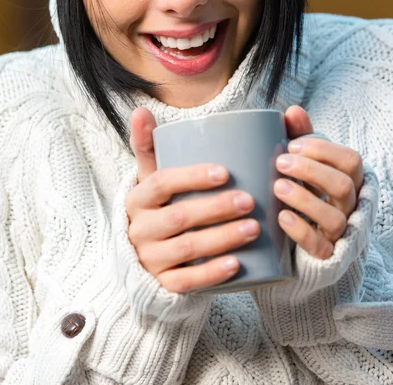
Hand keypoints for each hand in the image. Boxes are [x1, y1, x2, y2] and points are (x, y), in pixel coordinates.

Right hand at [125, 107, 260, 292]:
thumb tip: (142, 108)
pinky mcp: (162, 284)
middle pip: (178, 216)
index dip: (192, 176)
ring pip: (186, 248)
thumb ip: (149, 146)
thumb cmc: (157, 207)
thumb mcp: (150, 179)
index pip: (162, 183)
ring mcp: (150, 259)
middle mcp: (140, 228)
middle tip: (250, 201)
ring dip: (222, 238)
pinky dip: (212, 273)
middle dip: (216, 208)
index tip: (226, 172)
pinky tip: (237, 264)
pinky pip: (186, 281)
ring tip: (254, 228)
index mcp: (138, 197)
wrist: (143, 258)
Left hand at [274, 105, 363, 259]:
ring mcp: (340, 232)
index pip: (350, 160)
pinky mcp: (325, 255)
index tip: (291, 145)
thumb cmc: (306, 191)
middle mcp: (350, 205)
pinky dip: (300, 230)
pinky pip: (319, 246)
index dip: (323, 150)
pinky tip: (281, 217)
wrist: (303, 240)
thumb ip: (301, 137)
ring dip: (304, 198)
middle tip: (279, 162)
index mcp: (349, 179)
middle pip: (343, 185)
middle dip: (310, 171)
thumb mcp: (305, 163)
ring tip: (277, 186)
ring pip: (333, 217)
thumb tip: (293, 111)